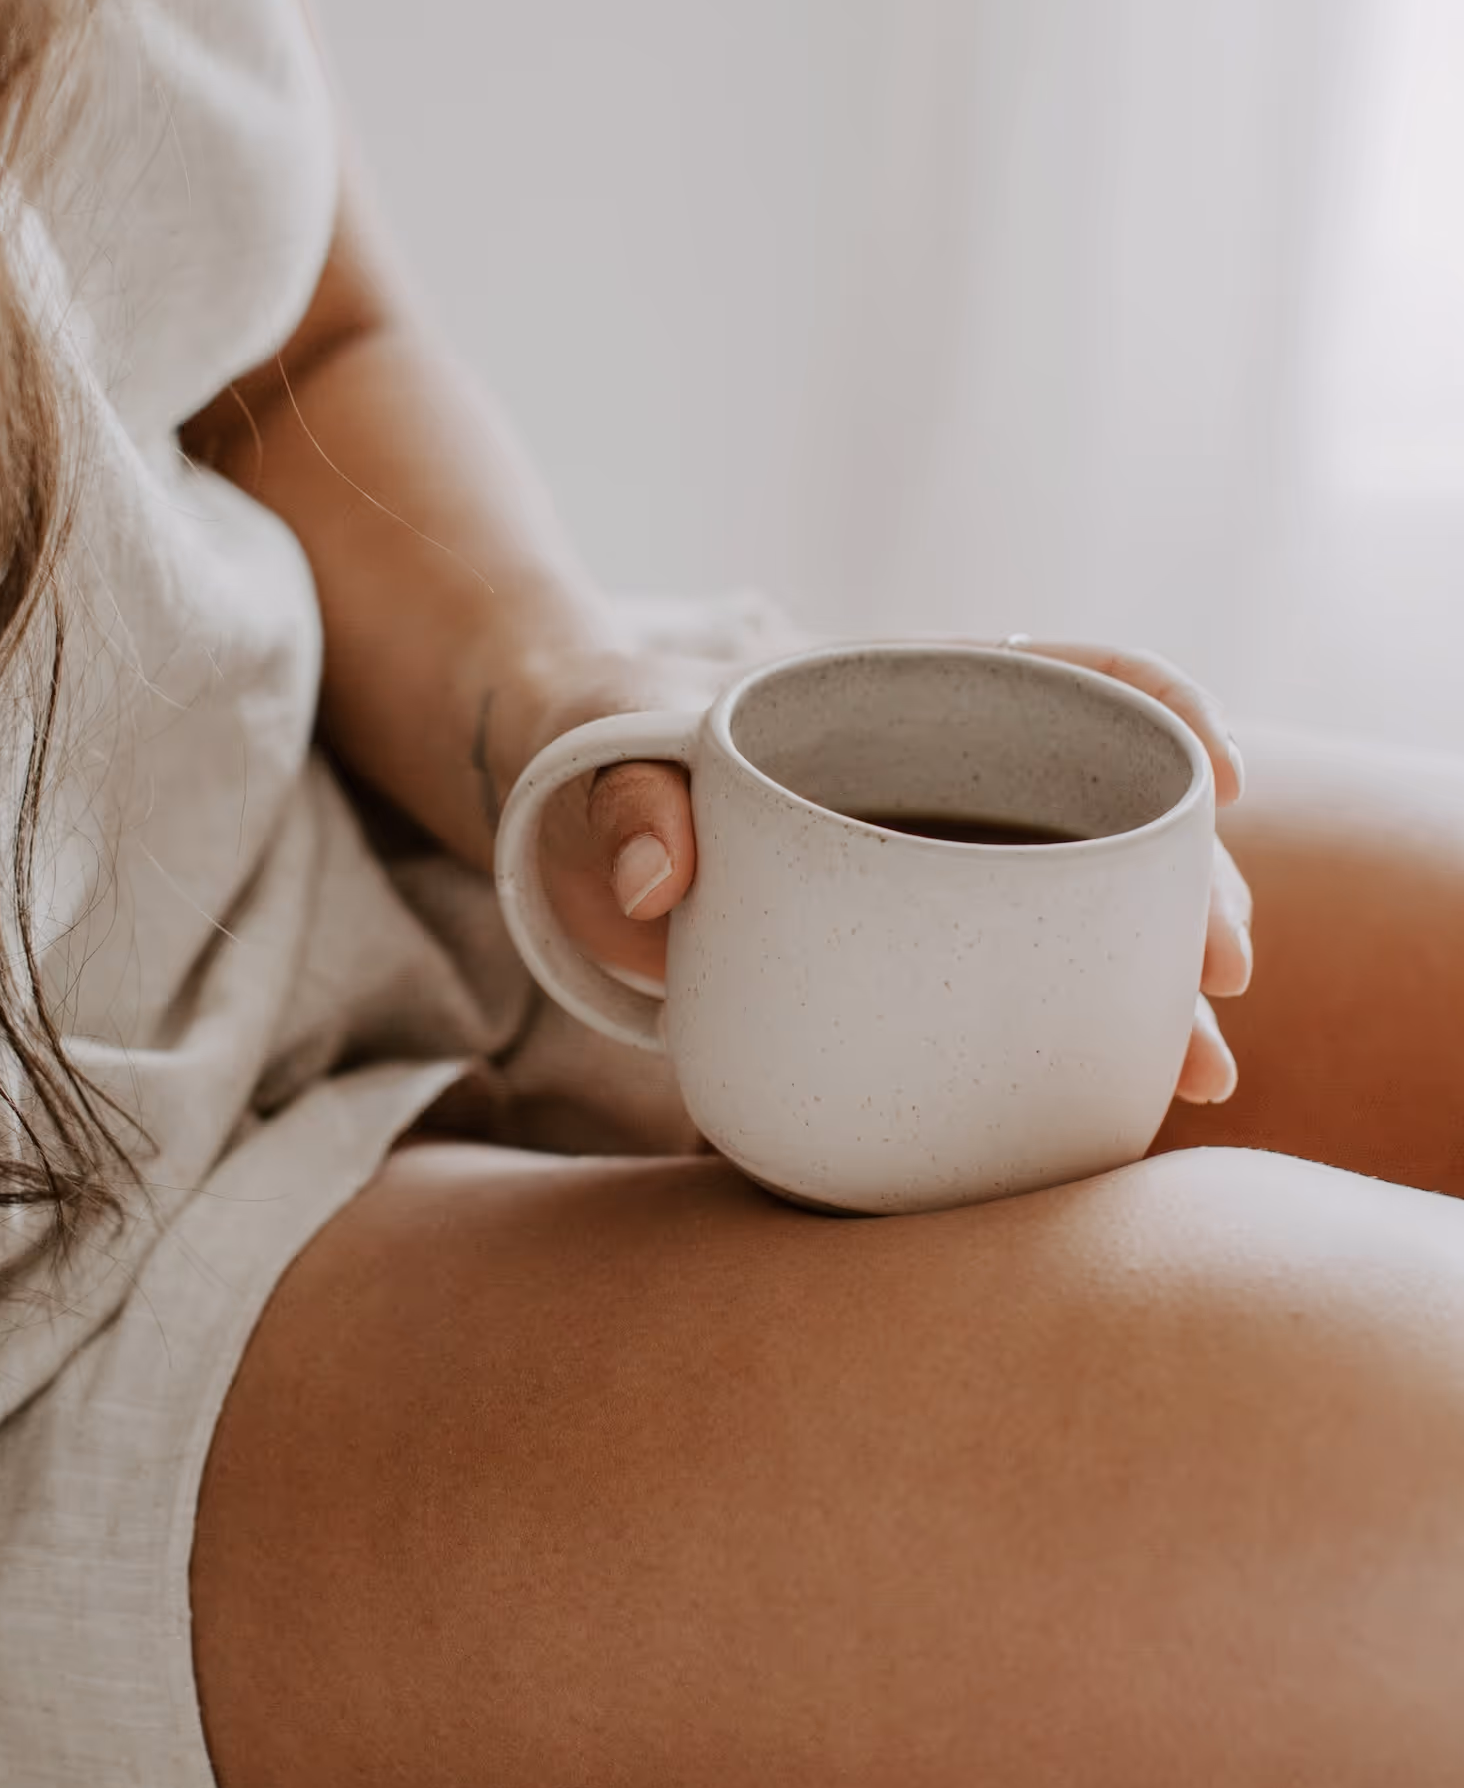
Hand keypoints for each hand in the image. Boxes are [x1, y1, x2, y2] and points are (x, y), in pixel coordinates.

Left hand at [496, 635, 1252, 1113]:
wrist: (563, 810)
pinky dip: (1071, 1045)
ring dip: (1156, 989)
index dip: (1162, 708)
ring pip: (1086, 916)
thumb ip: (625, 800)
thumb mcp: (600, 755)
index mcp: (901, 692)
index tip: (1218, 775)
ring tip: (1201, 1075)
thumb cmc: (595, 746)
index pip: (1069, 673)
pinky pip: (1013, 988)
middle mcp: (945, 775)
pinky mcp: (908, 953)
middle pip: (1109, 814)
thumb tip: (654, 879)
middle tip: (1223, 976)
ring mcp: (936, 867)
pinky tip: (1114, 1114)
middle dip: (1193, 889)